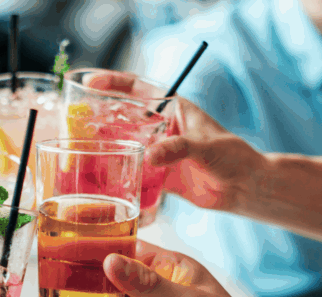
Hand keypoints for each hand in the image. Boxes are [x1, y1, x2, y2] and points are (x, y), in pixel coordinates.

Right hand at [82, 71, 265, 211]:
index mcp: (173, 109)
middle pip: (124, 117)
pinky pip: (132, 171)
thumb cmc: (233, 157)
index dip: (113, 83)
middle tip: (76, 122)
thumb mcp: (206, 147)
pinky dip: (118, 175)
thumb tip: (150, 156)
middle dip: (100, 118)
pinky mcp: (157, 174)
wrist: (245, 188)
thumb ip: (178, 148)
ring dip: (105, 147)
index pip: (139, 89)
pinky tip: (102, 181)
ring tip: (81, 151)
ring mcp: (157, 150)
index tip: (91, 81)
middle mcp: (161, 127)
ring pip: (125, 144)